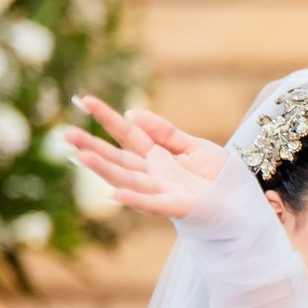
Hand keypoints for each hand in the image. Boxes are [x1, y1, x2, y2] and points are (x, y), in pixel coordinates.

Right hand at [62, 96, 230, 220]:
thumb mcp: (193, 146)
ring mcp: (163, 190)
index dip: (106, 117)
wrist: (243, 202)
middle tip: (64, 134)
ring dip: (104, 168)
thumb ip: (164, 132)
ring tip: (80, 156)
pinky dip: (134, 199)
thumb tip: (132, 113)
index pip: (126, 134)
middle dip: (91, 147)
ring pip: (127, 178)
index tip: (84, 101)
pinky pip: (153, 203)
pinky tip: (114, 194)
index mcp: (156, 156)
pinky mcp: (178, 206)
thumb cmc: (218, 176)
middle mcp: (153, 174)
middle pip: (117, 158)